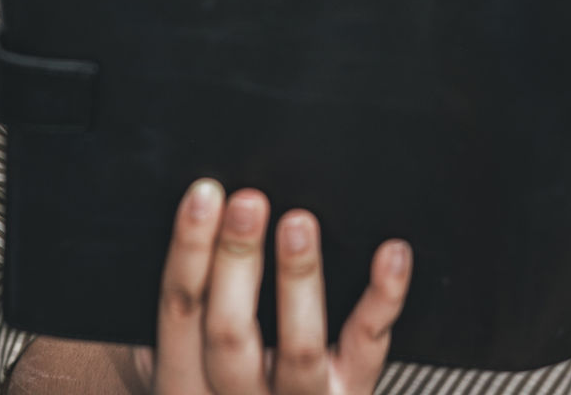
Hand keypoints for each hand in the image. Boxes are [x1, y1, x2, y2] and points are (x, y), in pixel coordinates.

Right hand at [131, 179, 412, 394]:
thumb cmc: (227, 382)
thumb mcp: (192, 357)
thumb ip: (197, 303)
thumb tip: (208, 212)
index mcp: (185, 381)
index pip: (179, 312)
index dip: (188, 249)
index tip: (204, 194)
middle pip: (229, 332)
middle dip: (236, 259)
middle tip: (248, 202)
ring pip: (299, 348)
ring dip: (298, 279)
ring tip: (298, 225)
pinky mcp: (351, 394)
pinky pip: (368, 346)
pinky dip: (383, 297)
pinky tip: (391, 254)